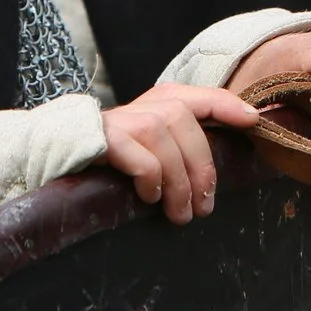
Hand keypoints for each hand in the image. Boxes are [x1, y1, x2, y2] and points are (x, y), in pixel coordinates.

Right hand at [101, 83, 259, 224]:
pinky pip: (138, 155)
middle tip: (204, 208)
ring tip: (180, 213)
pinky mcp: (101, 140)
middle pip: (184, 120)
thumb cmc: (113, 161)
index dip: (229, 105)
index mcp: (161, 104)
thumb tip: (215, 178)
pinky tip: (150, 197)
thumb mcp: (152, 150)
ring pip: (162, 137)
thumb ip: (180, 148)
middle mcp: (143, 105)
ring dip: (178, 181)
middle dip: (200, 167)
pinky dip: (150, 178)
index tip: (254, 121)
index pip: (202, 96)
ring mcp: (121, 120)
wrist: (56, 158)